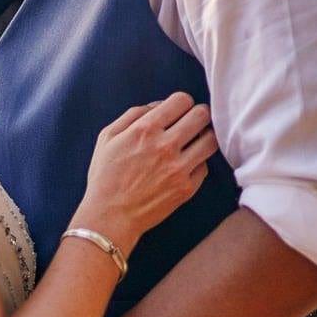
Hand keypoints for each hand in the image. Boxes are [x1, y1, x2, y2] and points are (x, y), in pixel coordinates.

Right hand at [78, 92, 217, 254]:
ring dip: (204, 138)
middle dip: (198, 116)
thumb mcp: (108, 137)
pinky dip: (197, 163)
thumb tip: (158, 106)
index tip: (178, 112)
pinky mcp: (187, 188)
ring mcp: (179, 168)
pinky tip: (185, 166)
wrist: (110, 216)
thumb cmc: (105, 176)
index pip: (182, 100)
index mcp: (145, 129)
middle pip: (202, 115)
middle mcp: (166, 145)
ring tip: (194, 143)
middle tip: (192, 124)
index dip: (182, 103)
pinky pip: (205, 166)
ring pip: (211, 140)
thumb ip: (133, 115)